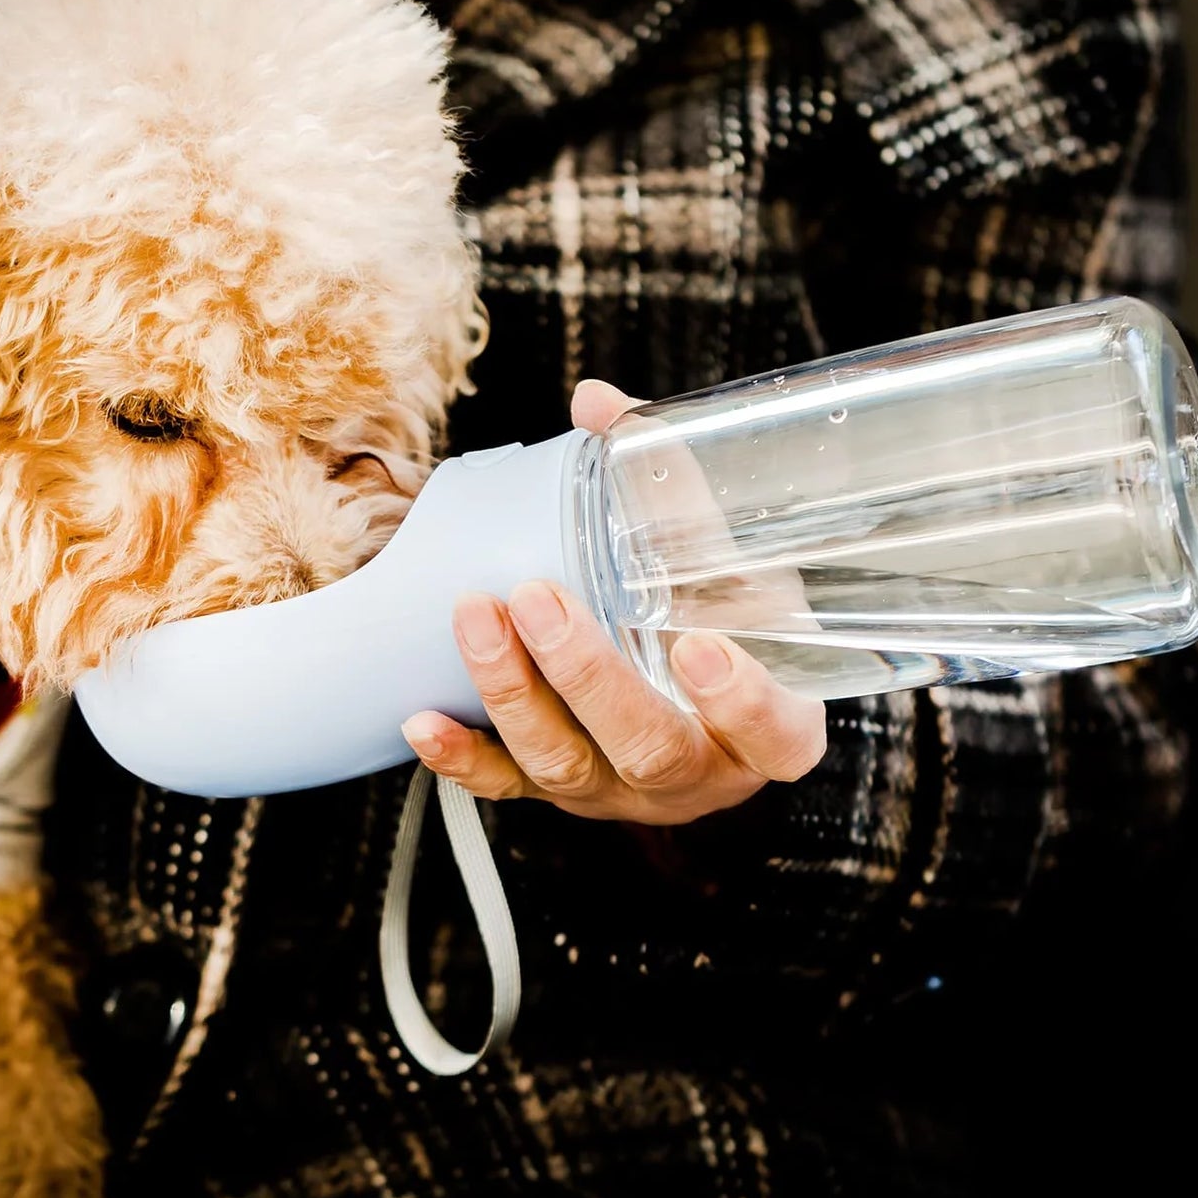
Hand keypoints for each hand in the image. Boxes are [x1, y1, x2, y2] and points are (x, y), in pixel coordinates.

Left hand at [400, 380, 826, 824]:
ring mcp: (625, 791)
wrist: (700, 693)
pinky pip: (510, 788)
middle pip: (649, 748)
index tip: (700, 647)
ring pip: (569, 765)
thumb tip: (595, 403)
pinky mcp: (564, 794)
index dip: (743, 703)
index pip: (774, 734)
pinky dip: (463, 758)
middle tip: (540, 599)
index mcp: (769, 728)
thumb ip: (672, 484)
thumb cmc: (727, 621)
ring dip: (514, 693)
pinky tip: (424, 722)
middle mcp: (699, 771)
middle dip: (587, 675)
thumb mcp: (731, 559)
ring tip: (475, 617)